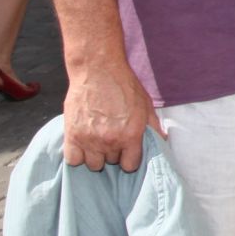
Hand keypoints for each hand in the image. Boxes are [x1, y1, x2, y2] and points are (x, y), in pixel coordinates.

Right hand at [62, 58, 162, 173]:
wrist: (98, 69)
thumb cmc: (124, 85)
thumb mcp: (146, 105)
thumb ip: (154, 128)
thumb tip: (162, 143)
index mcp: (130, 135)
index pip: (130, 166)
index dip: (129, 159)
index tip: (127, 151)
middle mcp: (110, 140)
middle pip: (111, 162)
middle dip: (113, 153)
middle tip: (112, 138)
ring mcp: (89, 139)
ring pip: (93, 164)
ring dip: (96, 155)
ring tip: (98, 141)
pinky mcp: (72, 135)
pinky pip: (73, 160)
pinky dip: (78, 155)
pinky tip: (83, 144)